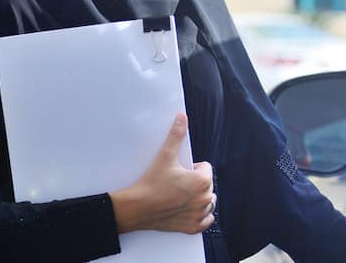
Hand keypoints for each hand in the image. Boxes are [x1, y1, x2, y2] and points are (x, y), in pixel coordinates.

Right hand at [110, 113, 215, 234]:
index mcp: (202, 181)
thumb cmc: (151, 183)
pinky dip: (200, 215)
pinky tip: (188, 209)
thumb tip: (182, 117)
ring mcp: (199, 215)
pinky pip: (206, 220)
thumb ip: (176, 135)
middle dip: (197, 182)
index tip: (180, 171)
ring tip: (182, 195)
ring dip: (200, 198)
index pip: (206, 169)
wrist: (137, 207)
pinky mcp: (193, 227)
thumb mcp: (165, 156)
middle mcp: (205, 199)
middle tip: (178, 183)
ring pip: (209, 202)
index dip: (193, 168)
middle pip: (208, 185)